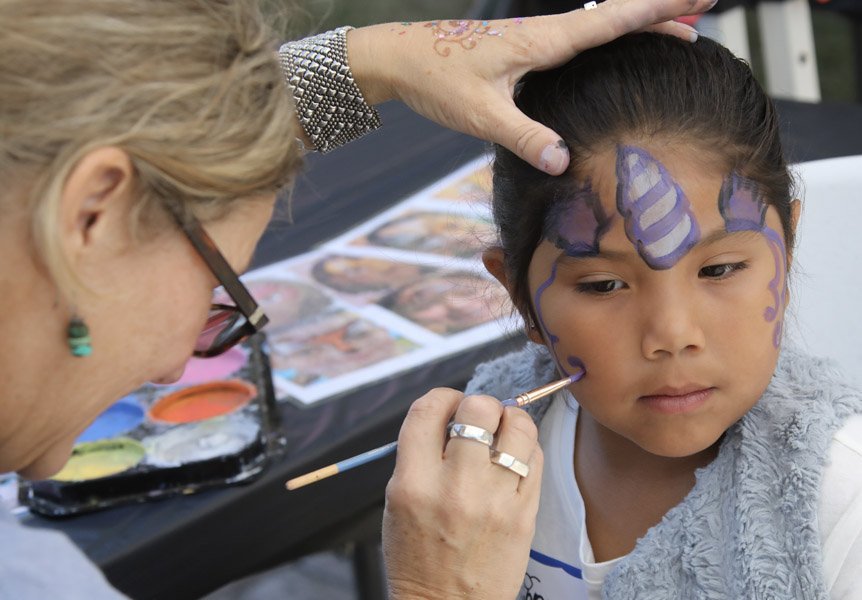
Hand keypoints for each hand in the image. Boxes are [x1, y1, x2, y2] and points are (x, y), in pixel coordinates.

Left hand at [349, 0, 714, 174]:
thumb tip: (565, 161)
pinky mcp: (522, 51)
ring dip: (639, 24)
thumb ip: (524, 137)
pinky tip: (612, 54)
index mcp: (542, 40)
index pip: (613, 19)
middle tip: (705, 11)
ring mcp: (534, 39)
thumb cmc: (435, 78)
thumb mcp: (480, 114)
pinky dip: (608, 39)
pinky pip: (578, 40)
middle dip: (661, 12)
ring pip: (599, 26)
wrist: (398, 57)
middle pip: (615, 17)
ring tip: (677, 31)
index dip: (659, 9)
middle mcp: (544, 33)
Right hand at [383, 388, 542, 599]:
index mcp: (413, 483)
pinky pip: (536, 457)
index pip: (429, 409)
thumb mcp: (397, 502)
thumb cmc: (418, 557)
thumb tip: (452, 415)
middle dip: (479, 405)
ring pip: (518, 425)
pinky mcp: (525, 514)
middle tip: (478, 419)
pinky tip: (514, 459)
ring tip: (501, 433)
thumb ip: (419, 455)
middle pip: (478, 408)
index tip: (449, 405)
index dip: (442, 398)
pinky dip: (526, 448)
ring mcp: (495, 501)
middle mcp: (455, 488)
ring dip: (509, 420)